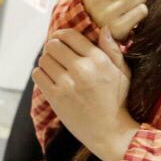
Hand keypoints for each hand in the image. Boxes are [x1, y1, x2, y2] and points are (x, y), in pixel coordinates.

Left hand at [32, 28, 139, 160]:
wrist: (110, 132)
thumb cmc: (117, 101)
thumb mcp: (122, 73)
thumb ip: (112, 50)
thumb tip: (103, 28)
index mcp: (98, 60)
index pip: (69, 35)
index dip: (61, 34)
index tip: (60, 40)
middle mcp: (81, 69)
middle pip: (52, 45)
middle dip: (53, 47)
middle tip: (56, 54)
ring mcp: (67, 84)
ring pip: (43, 59)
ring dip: (46, 61)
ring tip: (54, 67)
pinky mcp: (56, 98)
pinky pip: (38, 75)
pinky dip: (41, 74)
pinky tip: (50, 78)